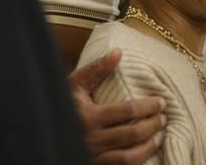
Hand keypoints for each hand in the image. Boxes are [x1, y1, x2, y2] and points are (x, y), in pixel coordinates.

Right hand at [69, 48, 166, 163]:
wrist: (41, 129)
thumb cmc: (60, 103)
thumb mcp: (74, 84)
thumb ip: (97, 69)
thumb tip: (119, 52)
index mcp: (88, 116)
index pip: (127, 111)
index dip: (148, 106)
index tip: (162, 102)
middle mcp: (90, 139)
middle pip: (131, 134)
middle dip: (152, 125)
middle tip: (164, 117)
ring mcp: (92, 155)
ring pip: (127, 157)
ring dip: (148, 147)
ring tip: (159, 136)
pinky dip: (136, 161)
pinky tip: (145, 152)